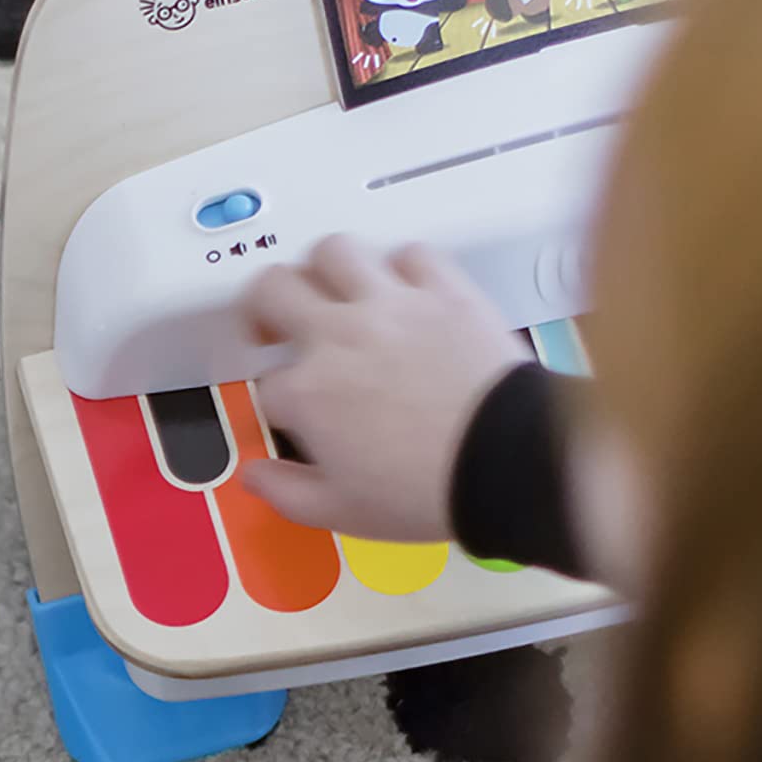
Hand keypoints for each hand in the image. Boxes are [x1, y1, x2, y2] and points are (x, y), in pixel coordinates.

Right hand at [237, 236, 526, 543]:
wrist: (507, 462)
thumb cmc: (425, 491)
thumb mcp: (340, 511)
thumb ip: (285, 492)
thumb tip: (253, 477)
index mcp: (307, 392)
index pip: (266, 385)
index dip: (278, 401)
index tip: (296, 416)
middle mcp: (337, 336)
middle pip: (271, 289)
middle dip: (263, 306)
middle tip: (275, 323)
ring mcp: (391, 305)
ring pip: (333, 251)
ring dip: (324, 269)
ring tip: (334, 290)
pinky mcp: (443, 290)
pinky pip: (411, 253)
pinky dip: (403, 267)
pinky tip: (404, 290)